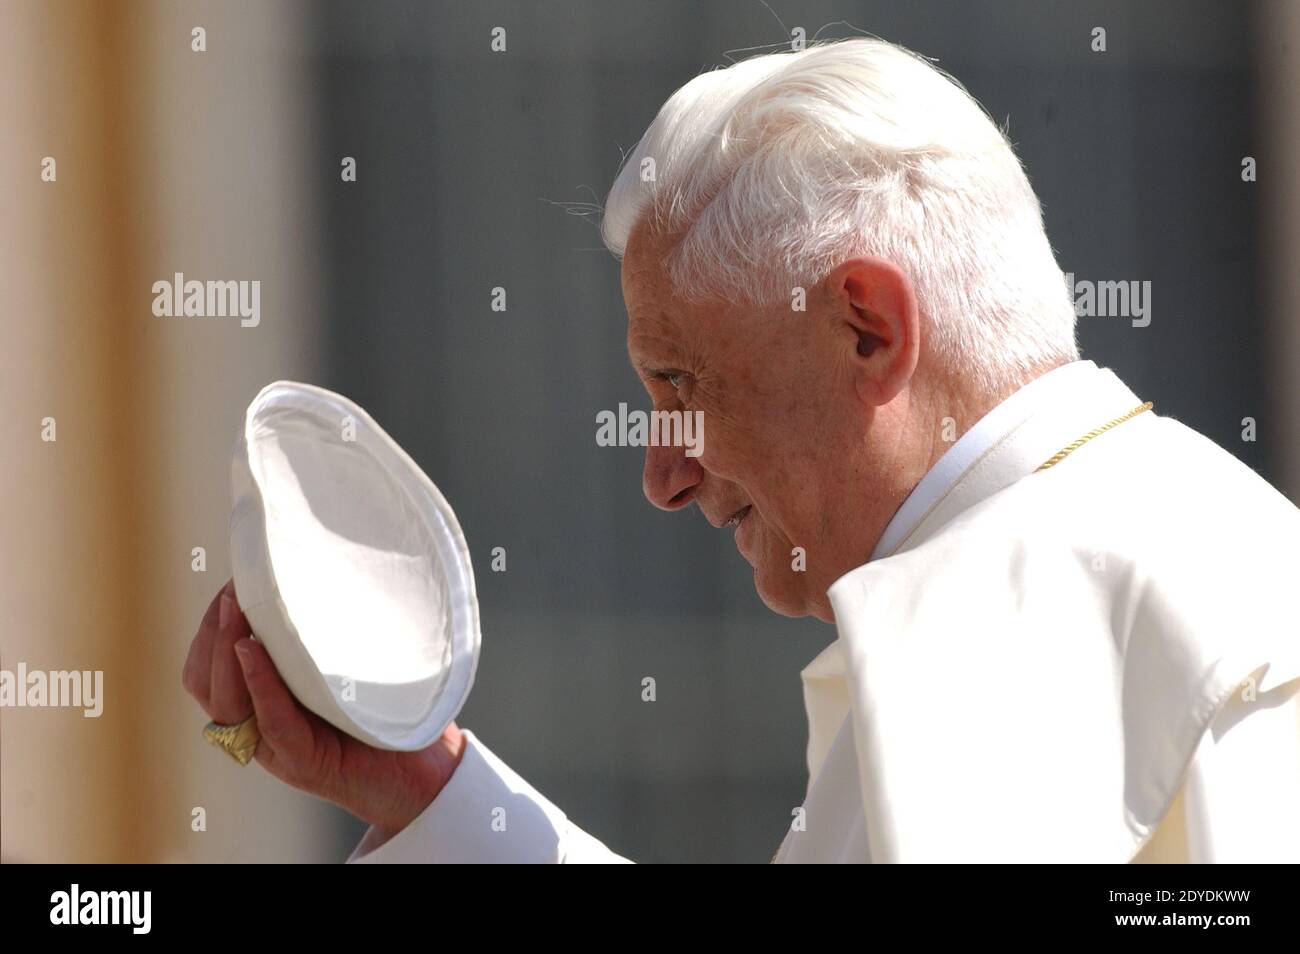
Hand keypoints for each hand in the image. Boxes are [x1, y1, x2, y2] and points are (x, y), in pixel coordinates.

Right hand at [182, 579, 464, 837]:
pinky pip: (272, 722)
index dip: (210, 625)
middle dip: (212, 631)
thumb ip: (324, 630)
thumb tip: (321, 558)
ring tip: (237, 609)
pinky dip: (259, 683)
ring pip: (226, 703)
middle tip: (234, 588)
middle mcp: (260, 727)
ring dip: (225, 650)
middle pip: (205, 683)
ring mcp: (279, 749)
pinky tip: (253, 650)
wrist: (430, 767)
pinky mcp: (306, 765)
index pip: (206, 668)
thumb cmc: (393, 708)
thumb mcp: (349, 658)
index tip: (232, 580)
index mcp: (261, 702)